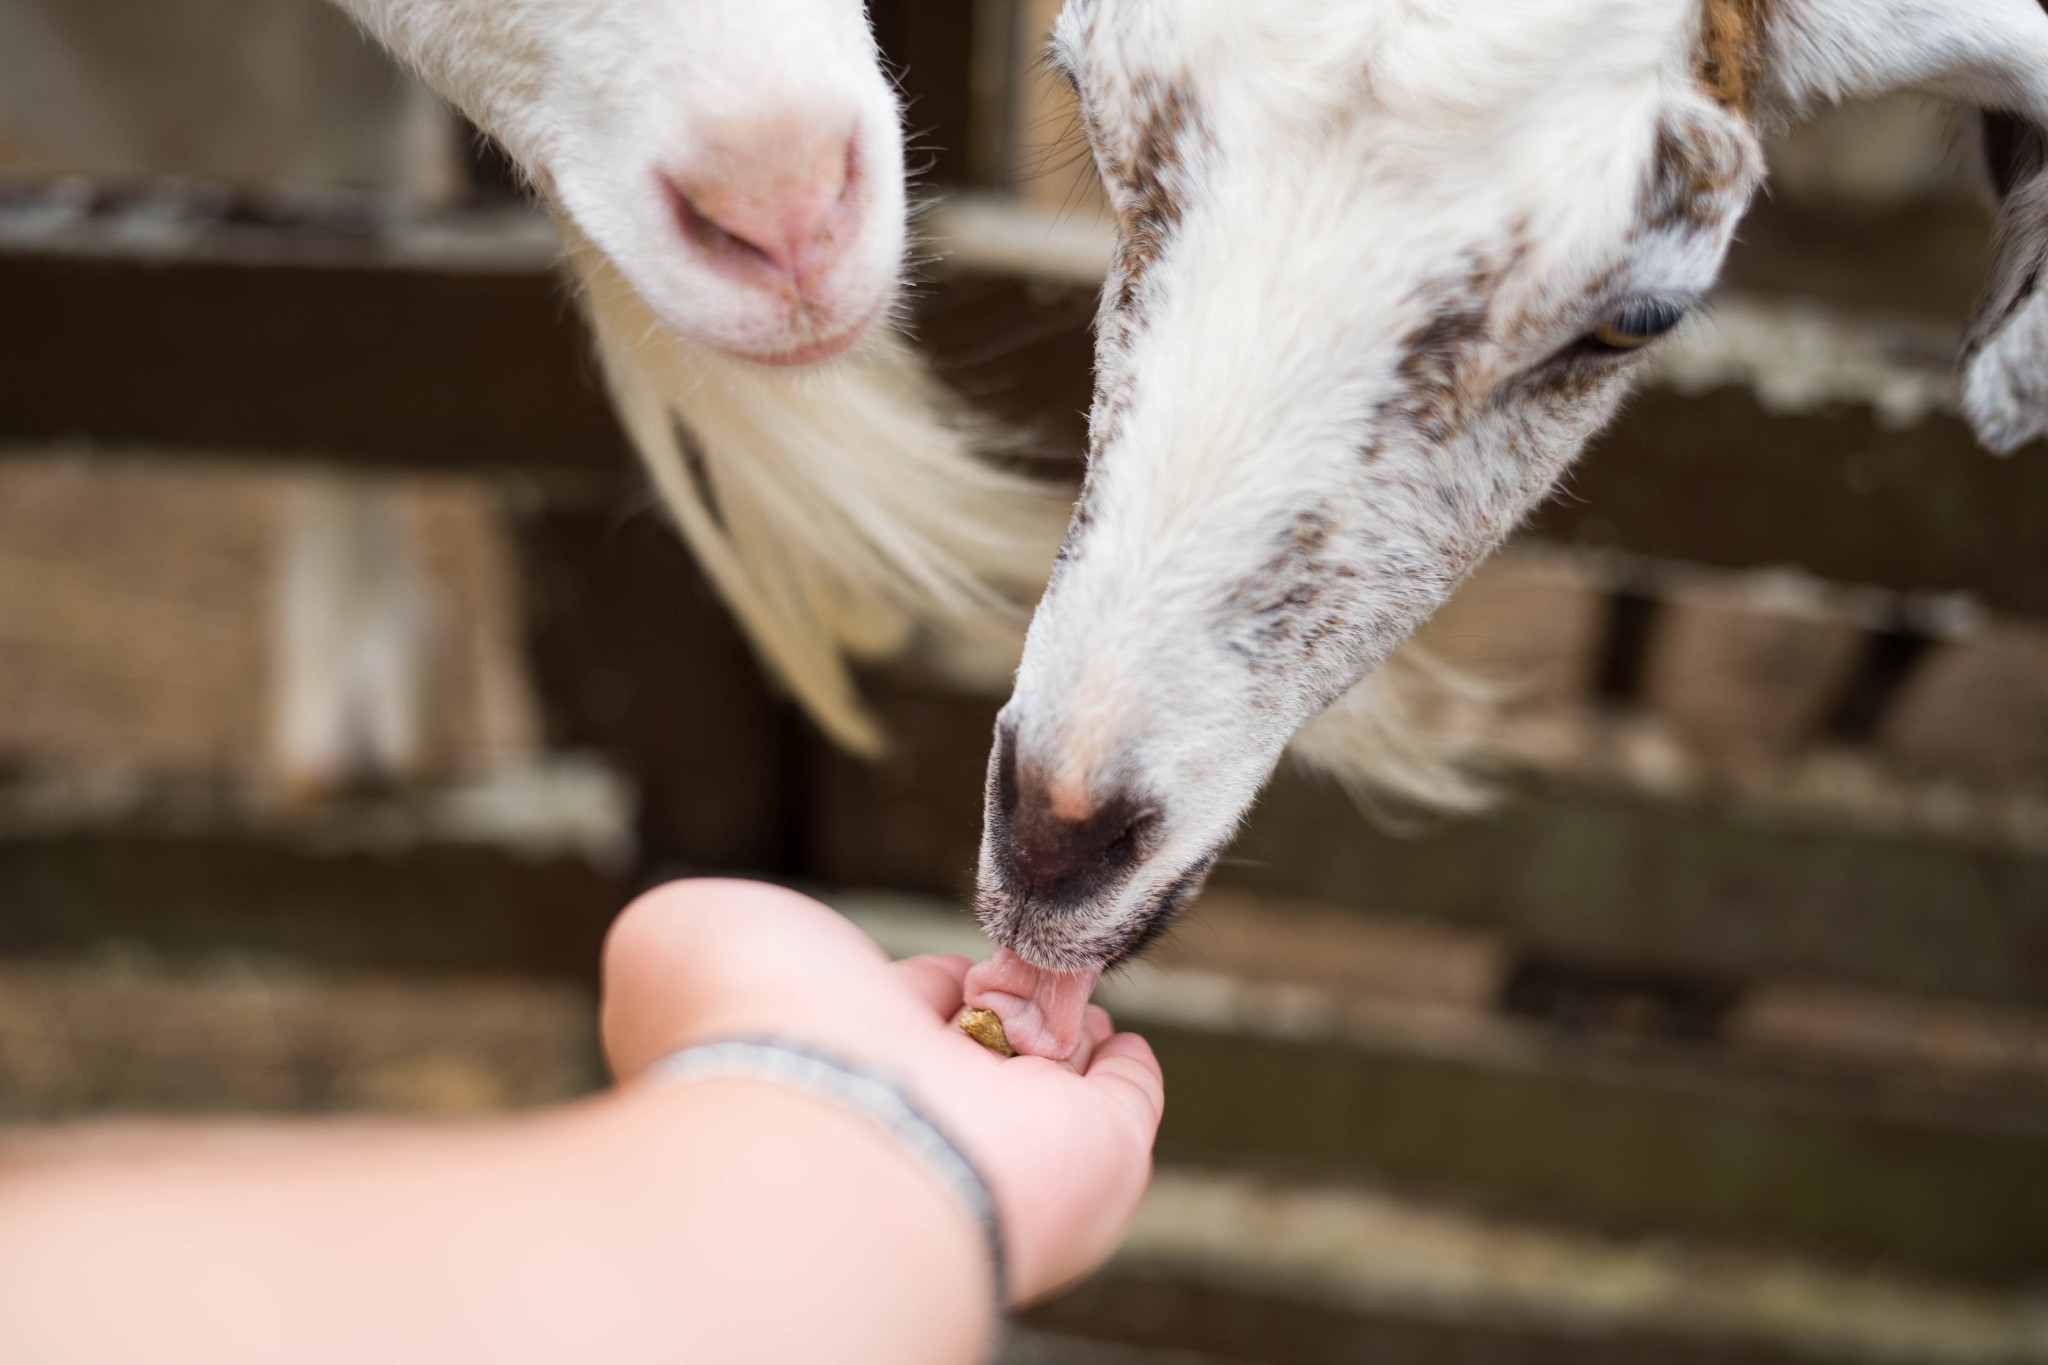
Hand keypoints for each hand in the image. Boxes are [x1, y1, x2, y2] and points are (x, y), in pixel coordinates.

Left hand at [599, 879, 1163, 1304]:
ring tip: (1064, 977)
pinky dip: (1128, 1074)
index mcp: (812, 1061)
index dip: (895, 982)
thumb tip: (725, 936)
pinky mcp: (1087, 1155)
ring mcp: (994, 1137)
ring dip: (1056, 1019)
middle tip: (1003, 963)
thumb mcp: (684, 935)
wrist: (823, 1145)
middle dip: (983, 999)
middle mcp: (901, 1110)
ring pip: (1037, 1071)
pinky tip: (1119, 1046)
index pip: (869, 1018)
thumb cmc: (743, 1032)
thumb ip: (709, 925)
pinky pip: (1122, 1109)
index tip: (922, 960)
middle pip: (958, 1048)